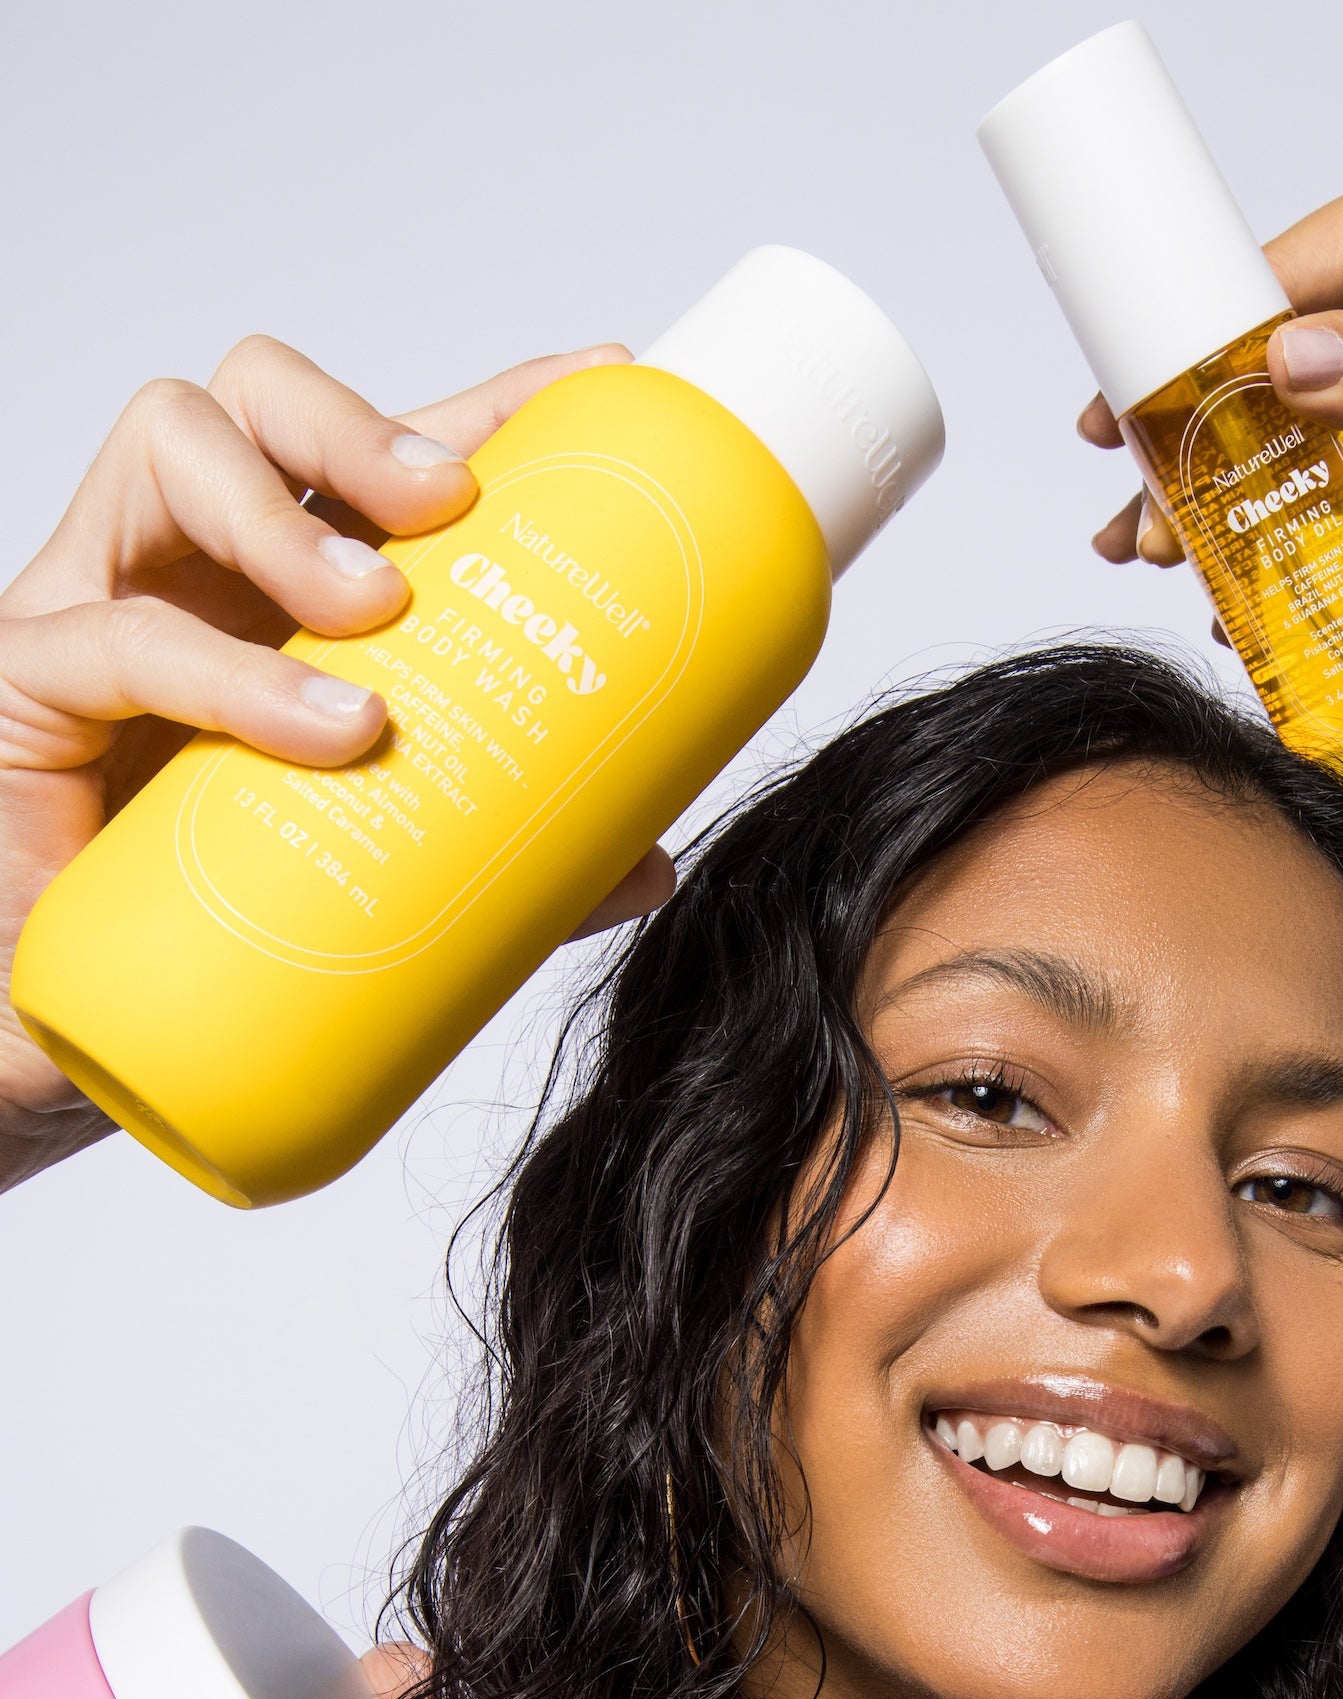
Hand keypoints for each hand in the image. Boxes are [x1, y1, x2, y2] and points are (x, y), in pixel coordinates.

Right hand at [0, 335, 676, 1192]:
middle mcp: (184, 568)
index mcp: (275, 591)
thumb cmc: (194, 927)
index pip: (374, 453)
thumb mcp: (373, 875)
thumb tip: (643, 862)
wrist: (50, 1031)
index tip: (602, 386)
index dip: (484, 405)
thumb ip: (500, 866)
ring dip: (290, 512)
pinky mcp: (26, 689)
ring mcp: (93, 610)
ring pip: (171, 451)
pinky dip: (235, 677)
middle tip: (454, 508)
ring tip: (383, 610)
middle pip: (256, 396)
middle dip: (366, 420)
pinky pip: (118, 640)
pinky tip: (329, 728)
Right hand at [1082, 149, 1342, 614]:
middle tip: (1132, 493)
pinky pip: (1298, 498)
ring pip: (1262, 434)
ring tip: (1151, 549)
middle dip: (1183, 427)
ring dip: (1203, 493)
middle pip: (1252, 356)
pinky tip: (1217, 584)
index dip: (1198, 333)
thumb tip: (1287, 366)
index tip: (1132, 395)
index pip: (1283, 269)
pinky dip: (1254, 539)